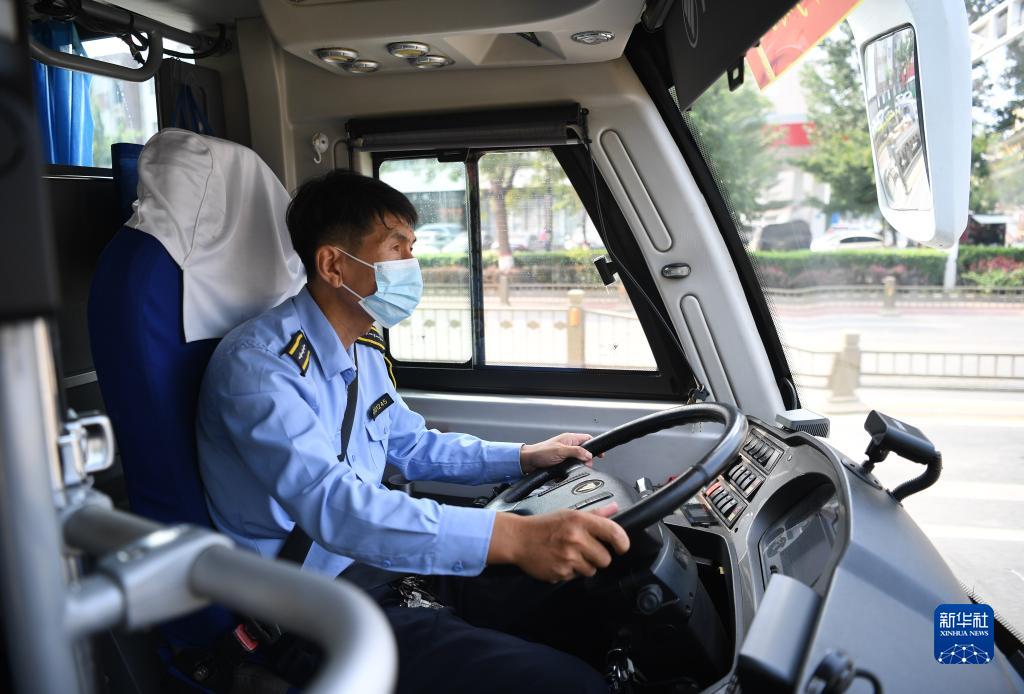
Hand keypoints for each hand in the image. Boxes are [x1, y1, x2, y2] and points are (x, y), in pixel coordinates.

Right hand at [487, 503, 629, 582]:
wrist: (519, 539)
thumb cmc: (544, 525)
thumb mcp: (569, 514)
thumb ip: (594, 514)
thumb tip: (614, 509)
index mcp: (579, 521)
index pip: (613, 533)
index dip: (623, 543)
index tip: (622, 547)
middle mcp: (575, 539)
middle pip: (605, 558)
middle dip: (598, 556)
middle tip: (585, 549)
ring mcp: (568, 557)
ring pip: (592, 570)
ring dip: (584, 565)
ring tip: (570, 555)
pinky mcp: (561, 572)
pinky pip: (576, 577)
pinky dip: (571, 572)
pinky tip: (560, 561)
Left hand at [519, 432, 595, 473]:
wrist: (528, 462)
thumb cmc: (540, 453)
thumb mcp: (561, 451)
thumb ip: (576, 452)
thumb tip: (589, 455)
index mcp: (569, 438)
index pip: (587, 439)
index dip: (595, 446)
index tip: (601, 455)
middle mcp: (568, 445)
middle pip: (584, 451)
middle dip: (587, 459)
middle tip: (586, 465)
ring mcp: (564, 454)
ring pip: (578, 460)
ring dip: (578, 465)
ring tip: (576, 469)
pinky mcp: (560, 462)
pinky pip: (570, 466)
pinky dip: (570, 470)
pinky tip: (568, 473)